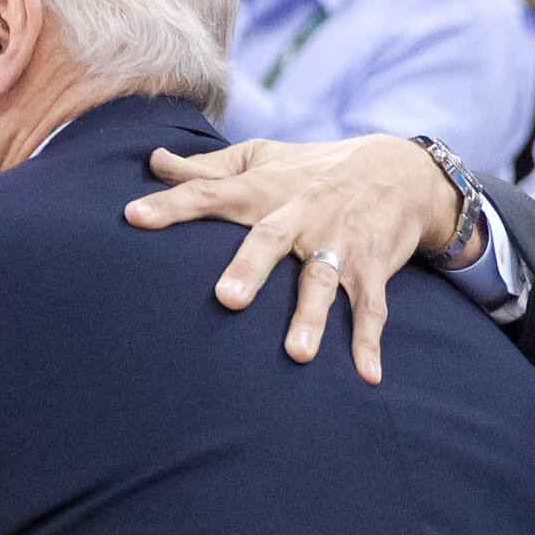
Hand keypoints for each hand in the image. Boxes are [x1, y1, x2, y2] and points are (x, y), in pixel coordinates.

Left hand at [123, 134, 473, 381]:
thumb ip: (207, 168)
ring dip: (312, 317)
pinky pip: (372, 308)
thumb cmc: (314, 169)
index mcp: (265, 190)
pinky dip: (369, 342)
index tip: (132, 217)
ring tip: (297, 355)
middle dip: (249, 268)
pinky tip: (367, 376)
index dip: (171, 204)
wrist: (403, 170)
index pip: (210, 193)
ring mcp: (339, 244)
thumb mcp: (262, 158)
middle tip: (225, 299)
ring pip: (322, 281)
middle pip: (269, 240)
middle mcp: (300, 215)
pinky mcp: (373, 268)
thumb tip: (153, 162)